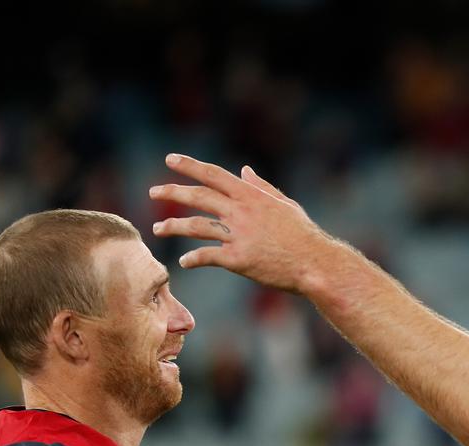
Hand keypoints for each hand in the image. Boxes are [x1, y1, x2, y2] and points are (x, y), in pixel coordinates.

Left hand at [149, 155, 343, 293]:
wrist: (315, 263)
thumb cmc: (303, 234)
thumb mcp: (284, 205)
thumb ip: (261, 187)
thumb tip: (244, 170)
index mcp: (251, 195)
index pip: (214, 174)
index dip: (190, 166)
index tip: (170, 159)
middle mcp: (241, 211)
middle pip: (198, 196)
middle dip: (172, 191)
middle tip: (153, 191)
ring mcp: (238, 235)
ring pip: (197, 226)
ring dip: (173, 226)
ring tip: (157, 228)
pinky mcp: (238, 259)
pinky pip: (207, 256)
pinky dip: (193, 258)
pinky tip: (183, 261)